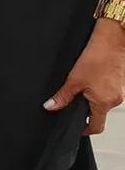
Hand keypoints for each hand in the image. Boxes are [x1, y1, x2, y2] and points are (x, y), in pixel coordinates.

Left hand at [44, 19, 124, 134]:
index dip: (84, 130)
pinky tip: (91, 79)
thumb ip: (62, 96)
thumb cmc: (98, 56)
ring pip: (103, 102)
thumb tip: (50, 107)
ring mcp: (120, 91)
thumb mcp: (74, 79)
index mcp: (104, 103)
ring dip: (91, 99)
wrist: (113, 39)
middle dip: (85, 111)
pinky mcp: (120, 82)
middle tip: (73, 102)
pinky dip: (98, 90)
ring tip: (82, 87)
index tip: (75, 127)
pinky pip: (108, 92)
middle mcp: (115, 100)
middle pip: (99, 114)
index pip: (96, 127)